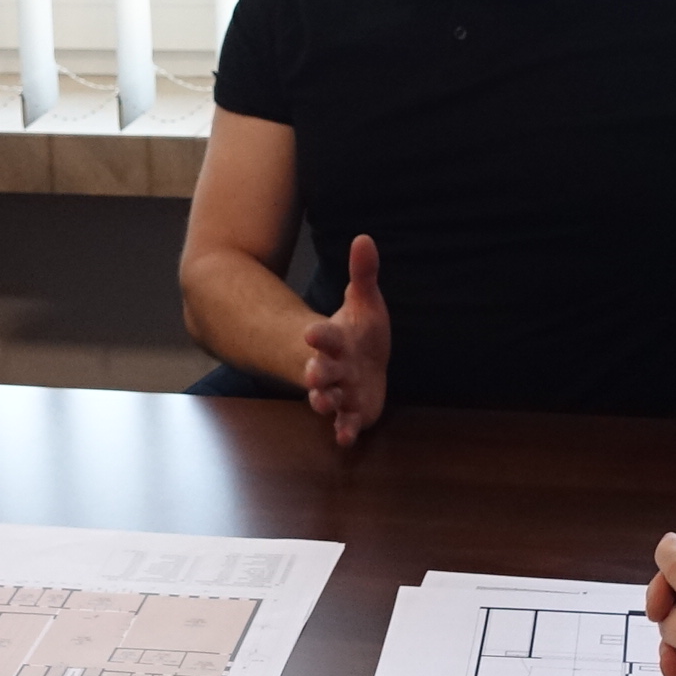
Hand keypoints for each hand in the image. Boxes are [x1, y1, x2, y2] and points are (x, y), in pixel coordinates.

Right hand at [299, 235, 390, 447]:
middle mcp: (333, 367)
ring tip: (322, 403)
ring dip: (324, 401)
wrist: (356, 362)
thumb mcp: (364, 301)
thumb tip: (365, 238)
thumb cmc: (359, 331)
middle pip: (320, 369)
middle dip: (317, 373)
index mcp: (335, 339)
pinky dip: (344, 430)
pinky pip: (345, 422)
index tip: (310, 332)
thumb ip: (363, 274)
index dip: (319, 335)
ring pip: (327, 398)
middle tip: (313, 374)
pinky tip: (346, 437)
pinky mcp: (350, 411)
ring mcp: (339, 391)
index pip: (325, 336)